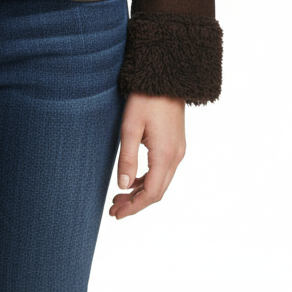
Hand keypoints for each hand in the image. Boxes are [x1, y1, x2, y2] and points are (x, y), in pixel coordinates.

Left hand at [109, 91, 185, 218]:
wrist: (166, 77)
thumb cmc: (146, 98)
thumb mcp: (130, 127)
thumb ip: (127, 158)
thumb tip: (123, 187)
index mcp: (165, 155)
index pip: (151, 193)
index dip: (134, 207)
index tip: (116, 214)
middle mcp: (176, 156)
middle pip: (157, 191)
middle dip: (135, 203)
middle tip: (114, 209)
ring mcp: (178, 150)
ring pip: (161, 182)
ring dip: (141, 192)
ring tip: (119, 198)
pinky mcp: (175, 144)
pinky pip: (163, 171)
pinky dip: (148, 179)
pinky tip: (133, 179)